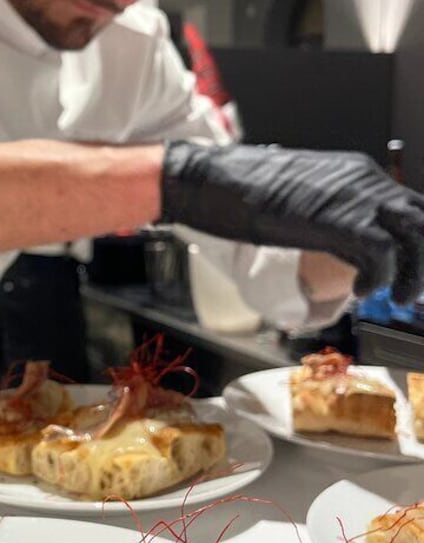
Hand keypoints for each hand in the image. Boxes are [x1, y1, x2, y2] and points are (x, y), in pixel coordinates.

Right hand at [161, 141, 423, 302]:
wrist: (212, 179)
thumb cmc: (239, 189)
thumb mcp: (296, 198)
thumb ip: (326, 211)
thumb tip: (335, 238)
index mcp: (356, 172)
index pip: (408, 207)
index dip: (415, 244)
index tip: (408, 272)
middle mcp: (364, 179)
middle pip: (421, 221)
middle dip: (420, 261)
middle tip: (410, 292)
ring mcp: (354, 197)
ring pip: (414, 237)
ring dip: (411, 274)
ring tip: (398, 298)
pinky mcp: (339, 219)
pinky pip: (381, 254)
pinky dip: (379, 279)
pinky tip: (362, 292)